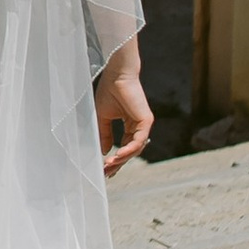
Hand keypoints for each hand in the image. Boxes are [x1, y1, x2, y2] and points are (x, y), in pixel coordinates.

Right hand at [93, 49, 151, 177]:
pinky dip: (128, 150)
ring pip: (135, 149)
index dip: (116, 159)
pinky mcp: (146, 121)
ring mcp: (143, 125)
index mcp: (130, 125)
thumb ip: (105, 134)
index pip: (124, 147)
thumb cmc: (109, 91)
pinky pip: (138, 141)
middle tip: (106, 173)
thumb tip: (105, 151)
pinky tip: (117, 156)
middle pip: (130, 151)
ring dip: (122, 159)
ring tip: (109, 166)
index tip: (105, 169)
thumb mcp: (103, 117)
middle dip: (118, 163)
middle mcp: (139, 127)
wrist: (116, 75)